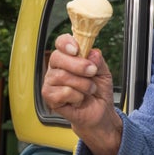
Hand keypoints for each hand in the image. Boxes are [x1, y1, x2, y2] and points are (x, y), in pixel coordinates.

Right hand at [41, 34, 121, 154]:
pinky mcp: (49, 97)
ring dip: (83, 84)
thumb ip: (98, 61)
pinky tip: (79, 99)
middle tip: (92, 72)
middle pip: (57, 58)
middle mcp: (56, 68)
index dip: (66, 43)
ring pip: (62, 76)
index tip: (76, 49)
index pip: (61, 43)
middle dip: (79, 65)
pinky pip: (62, 92)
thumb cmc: (98, 90)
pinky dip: (77, 96)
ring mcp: (51, 82)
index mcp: (68, 58)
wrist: (99, 112)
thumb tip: (92, 53)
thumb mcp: (104, 72)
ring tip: (89, 90)